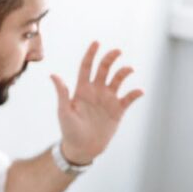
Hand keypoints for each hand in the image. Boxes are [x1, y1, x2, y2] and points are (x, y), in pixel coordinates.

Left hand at [50, 41, 143, 164]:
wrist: (82, 148)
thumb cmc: (69, 130)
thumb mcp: (64, 111)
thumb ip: (62, 93)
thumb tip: (53, 74)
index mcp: (82, 89)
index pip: (86, 67)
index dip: (91, 54)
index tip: (97, 42)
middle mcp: (96, 91)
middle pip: (104, 69)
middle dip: (110, 58)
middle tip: (117, 51)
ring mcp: (108, 99)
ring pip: (118, 79)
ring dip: (124, 72)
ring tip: (129, 70)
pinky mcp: (118, 110)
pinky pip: (129, 98)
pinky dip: (135, 93)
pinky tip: (139, 91)